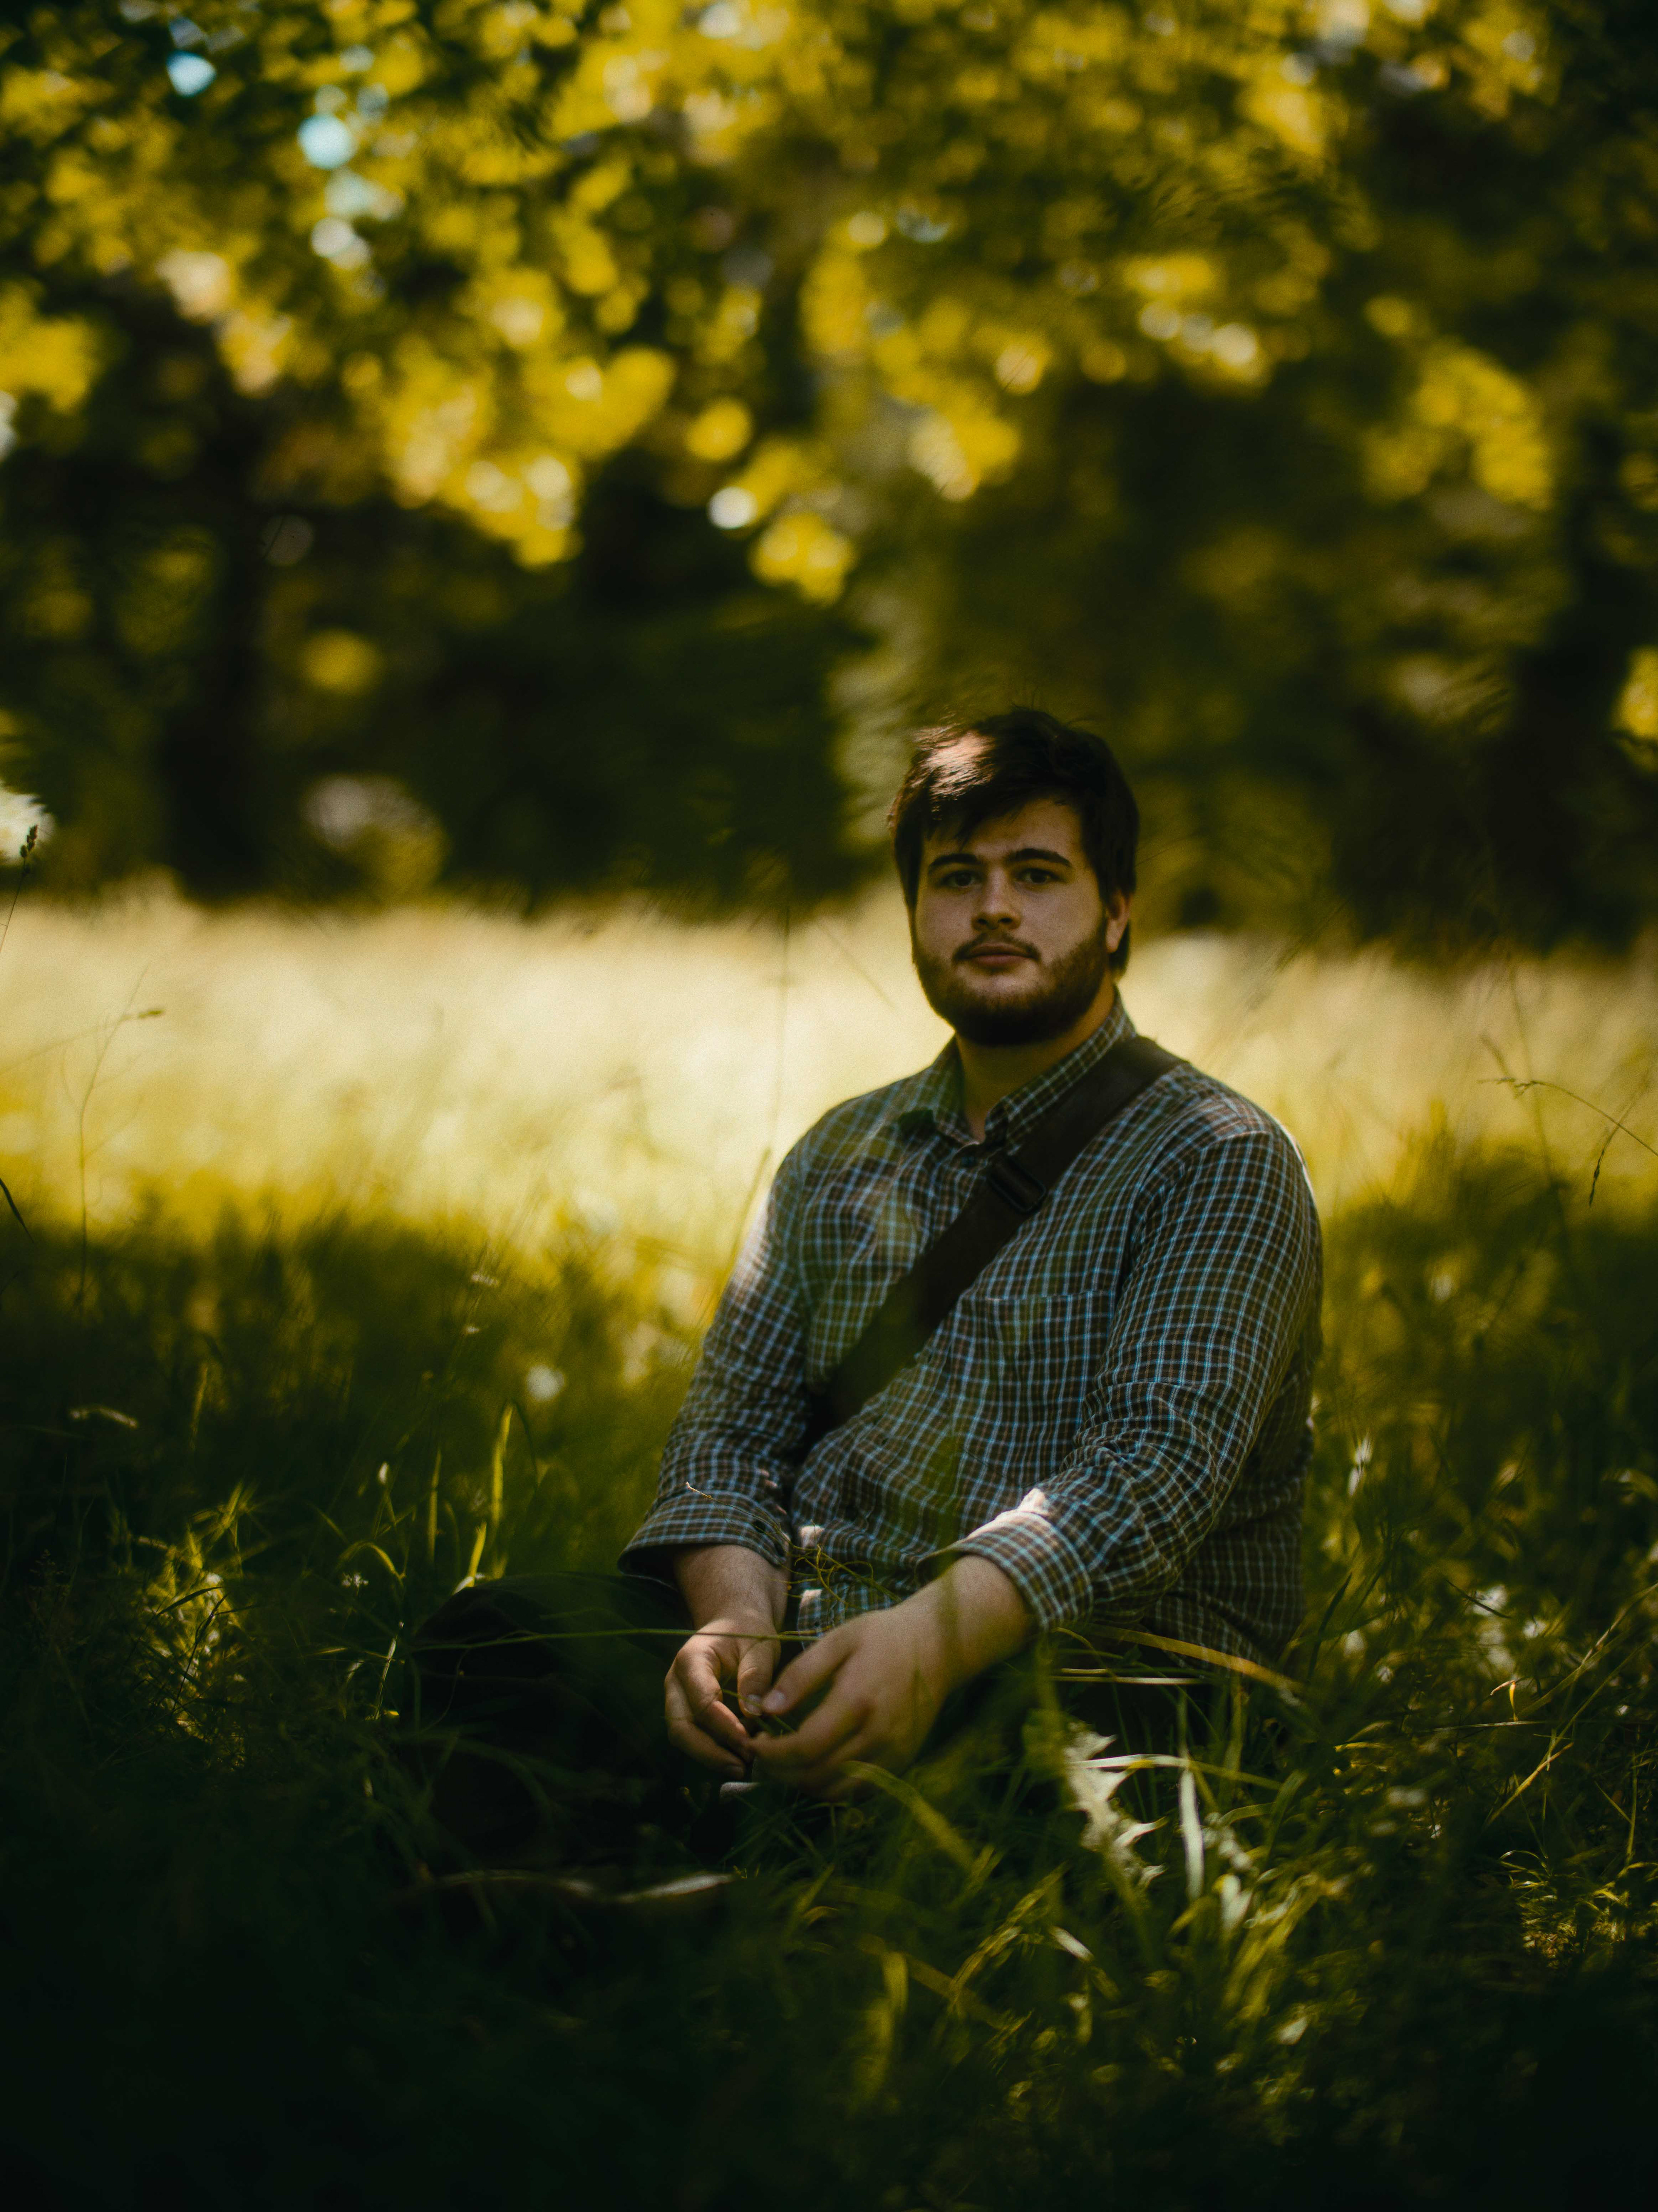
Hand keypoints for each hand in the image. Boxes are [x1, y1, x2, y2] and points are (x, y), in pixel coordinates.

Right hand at [664, 1544, 786, 1777]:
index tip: (750, 1744)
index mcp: (691, 1660)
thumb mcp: (759, 1646)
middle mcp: (675, 1683)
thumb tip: (754, 1713)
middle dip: (710, 1753)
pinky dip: (713, 1752)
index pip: (702, 1702)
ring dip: (711, 1757)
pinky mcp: (685, 1713)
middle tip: (743, 1766)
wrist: (734, 1625)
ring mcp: (676, 1700)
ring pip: (683, 1738)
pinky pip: (693, 1738)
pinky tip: (739, 1759)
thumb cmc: (747, 1634)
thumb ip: (756, 1675)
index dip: (725, 1727)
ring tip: (744, 1767)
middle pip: (681, 1728)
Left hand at [748, 1599, 950, 1798]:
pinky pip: (860, 1790)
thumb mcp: (838, 1640)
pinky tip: (816, 1768)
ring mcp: (894, 1753)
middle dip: (780, 1773)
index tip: (752, 1745)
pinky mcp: (903, 1761)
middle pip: (817, 1775)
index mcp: (858, 1701)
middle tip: (761, 1759)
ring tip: (784, 1766)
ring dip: (803, 1785)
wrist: (939, 1646)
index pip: (805, 1747)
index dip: (772, 1754)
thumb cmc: (883, 1636)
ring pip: (837, 1790)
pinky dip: (832, 1788)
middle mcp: (879, 1734)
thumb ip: (800, 1675)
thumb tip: (764, 1710)